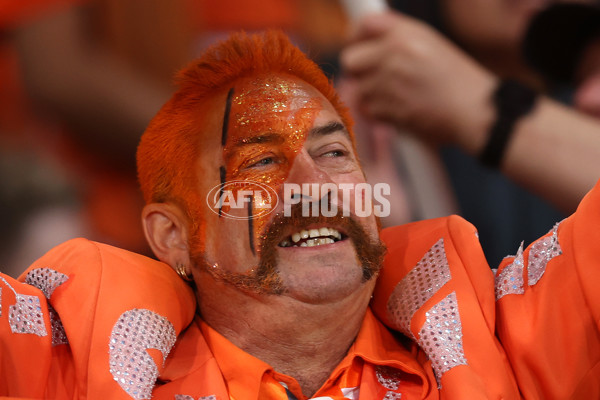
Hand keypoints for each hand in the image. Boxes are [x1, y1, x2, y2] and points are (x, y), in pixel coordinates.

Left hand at [340, 12, 496, 151]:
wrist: (475, 111)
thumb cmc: (457, 81)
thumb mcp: (431, 45)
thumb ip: (398, 39)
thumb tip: (364, 42)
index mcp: (407, 32)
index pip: (365, 25)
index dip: (355, 37)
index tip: (357, 47)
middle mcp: (395, 52)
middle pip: (350, 59)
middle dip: (358, 71)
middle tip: (373, 79)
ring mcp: (389, 80)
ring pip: (358, 88)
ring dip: (373, 96)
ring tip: (400, 98)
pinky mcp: (387, 107)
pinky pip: (367, 109)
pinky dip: (380, 114)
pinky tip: (402, 111)